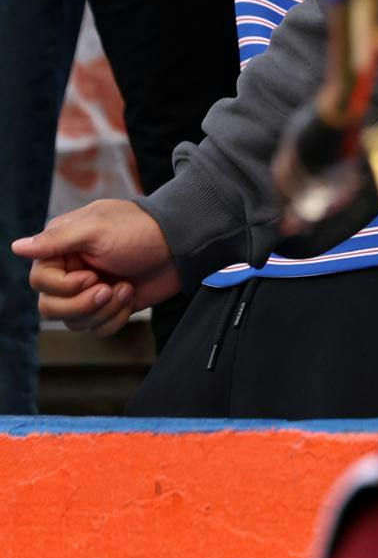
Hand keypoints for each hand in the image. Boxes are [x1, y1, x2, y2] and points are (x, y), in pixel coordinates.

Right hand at [12, 199, 179, 335]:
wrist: (181, 246)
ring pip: (74, 322)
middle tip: (107, 290)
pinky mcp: (109, 305)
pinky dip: (115, 318)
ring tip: (125, 289)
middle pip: (50, 308)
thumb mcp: (97, 229)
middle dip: (81, 305)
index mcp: (62, 246)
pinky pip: (97, 328)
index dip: (63, 287)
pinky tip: (130, 296)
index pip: (40, 282)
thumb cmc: (140, 230)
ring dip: (102, 310)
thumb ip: (56, 241)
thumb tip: (16, 247)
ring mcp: (90, 289)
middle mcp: (71, 269)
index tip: (91, 277)